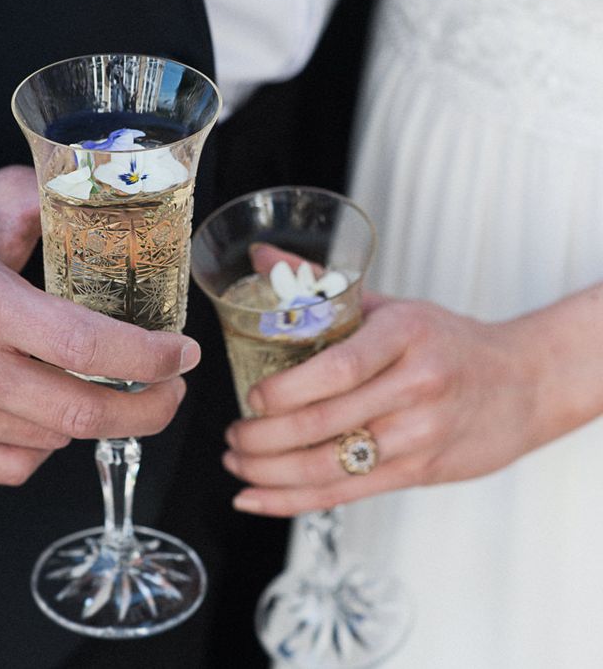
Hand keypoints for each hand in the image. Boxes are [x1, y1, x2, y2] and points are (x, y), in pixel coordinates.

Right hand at [0, 166, 199, 484]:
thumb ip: (65, 206)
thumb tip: (132, 212)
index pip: (84, 345)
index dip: (148, 358)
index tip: (183, 355)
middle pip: (79, 411)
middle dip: (147, 409)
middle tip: (171, 392)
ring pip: (53, 440)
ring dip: (90, 416)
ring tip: (94, 385)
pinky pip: (15, 466)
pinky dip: (46, 443)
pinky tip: (42, 408)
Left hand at [222, 294, 546, 515]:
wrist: (523, 383)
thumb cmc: (447, 340)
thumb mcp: (392, 305)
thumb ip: (321, 286)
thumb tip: (259, 255)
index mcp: (404, 335)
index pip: (339, 368)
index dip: (286, 390)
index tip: (251, 396)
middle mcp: (415, 387)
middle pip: (324, 423)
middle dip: (263, 438)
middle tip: (231, 435)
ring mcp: (419, 435)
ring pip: (329, 466)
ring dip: (270, 472)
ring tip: (236, 462)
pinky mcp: (419, 472)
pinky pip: (346, 493)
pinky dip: (293, 499)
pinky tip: (256, 497)